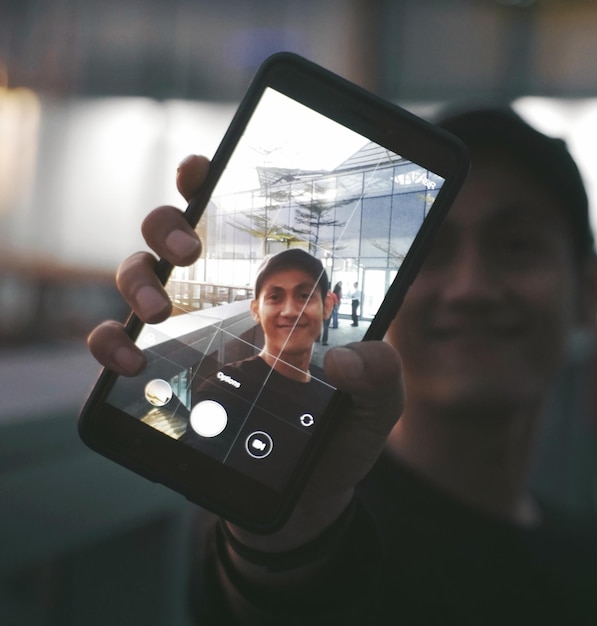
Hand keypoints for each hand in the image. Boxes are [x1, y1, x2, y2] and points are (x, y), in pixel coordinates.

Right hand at [88, 154, 404, 553]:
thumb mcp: (377, 399)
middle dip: (167, 224)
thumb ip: (379, 372)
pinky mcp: (161, 373)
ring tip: (162, 309)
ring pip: (135, 275)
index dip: (209, 182)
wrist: (304, 488)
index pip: (235, 219)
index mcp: (272, 286)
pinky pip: (116, 341)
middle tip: (191, 248)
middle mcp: (221, 297)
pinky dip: (111, 341)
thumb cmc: (339, 432)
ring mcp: (186, 332)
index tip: (199, 167)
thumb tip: (341, 361)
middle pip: (169, 233)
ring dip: (138, 280)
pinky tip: (133, 360)